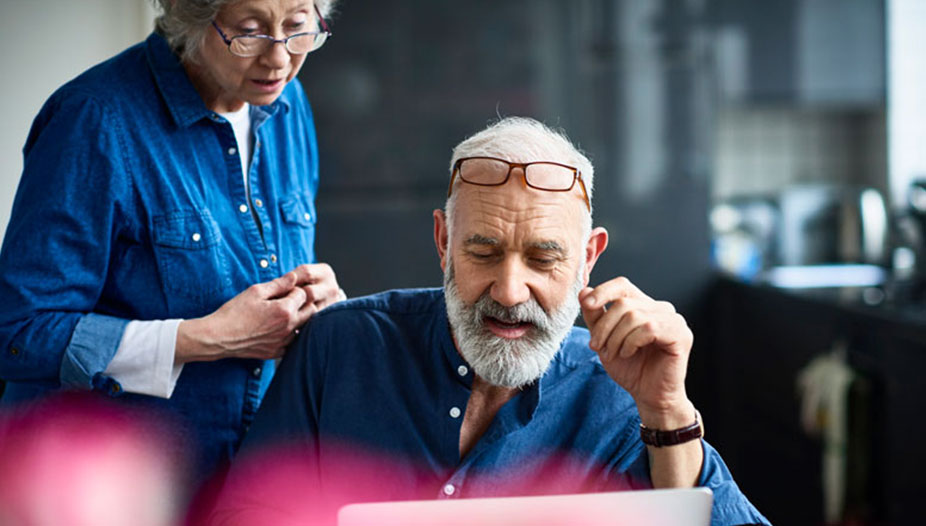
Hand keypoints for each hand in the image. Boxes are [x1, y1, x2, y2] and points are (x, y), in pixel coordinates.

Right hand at [175, 263, 342, 363]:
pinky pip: (292, 343)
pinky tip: (276, 330)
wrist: (219, 337)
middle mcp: (288, 327)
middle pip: (310, 312)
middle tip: (287, 301)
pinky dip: (289, 335)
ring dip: (298, 320)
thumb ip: (279, 284)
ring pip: (303, 328)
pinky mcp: (276, 352)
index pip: (304, 294)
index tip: (283, 291)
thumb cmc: (234, 312)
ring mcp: (283, 342)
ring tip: (280, 315)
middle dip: (302, 303)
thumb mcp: (255, 292)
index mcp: (284, 310)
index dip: (294, 289)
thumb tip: (294, 277)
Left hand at [579, 277, 694, 427]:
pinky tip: (629, 353)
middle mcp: (661, 308)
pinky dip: (632, 342)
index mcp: (644, 306)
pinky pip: (648, 328)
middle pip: (623, 303)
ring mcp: (674, 320)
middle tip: (598, 347)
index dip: (603, 291)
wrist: (649, 396)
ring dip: (616, 338)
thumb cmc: (630, 368)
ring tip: (615, 353)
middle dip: (604, 326)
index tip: (587, 304)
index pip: (622, 285)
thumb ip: (595, 316)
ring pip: (634, 315)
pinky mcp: (681, 334)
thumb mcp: (604, 339)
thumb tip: (584, 291)